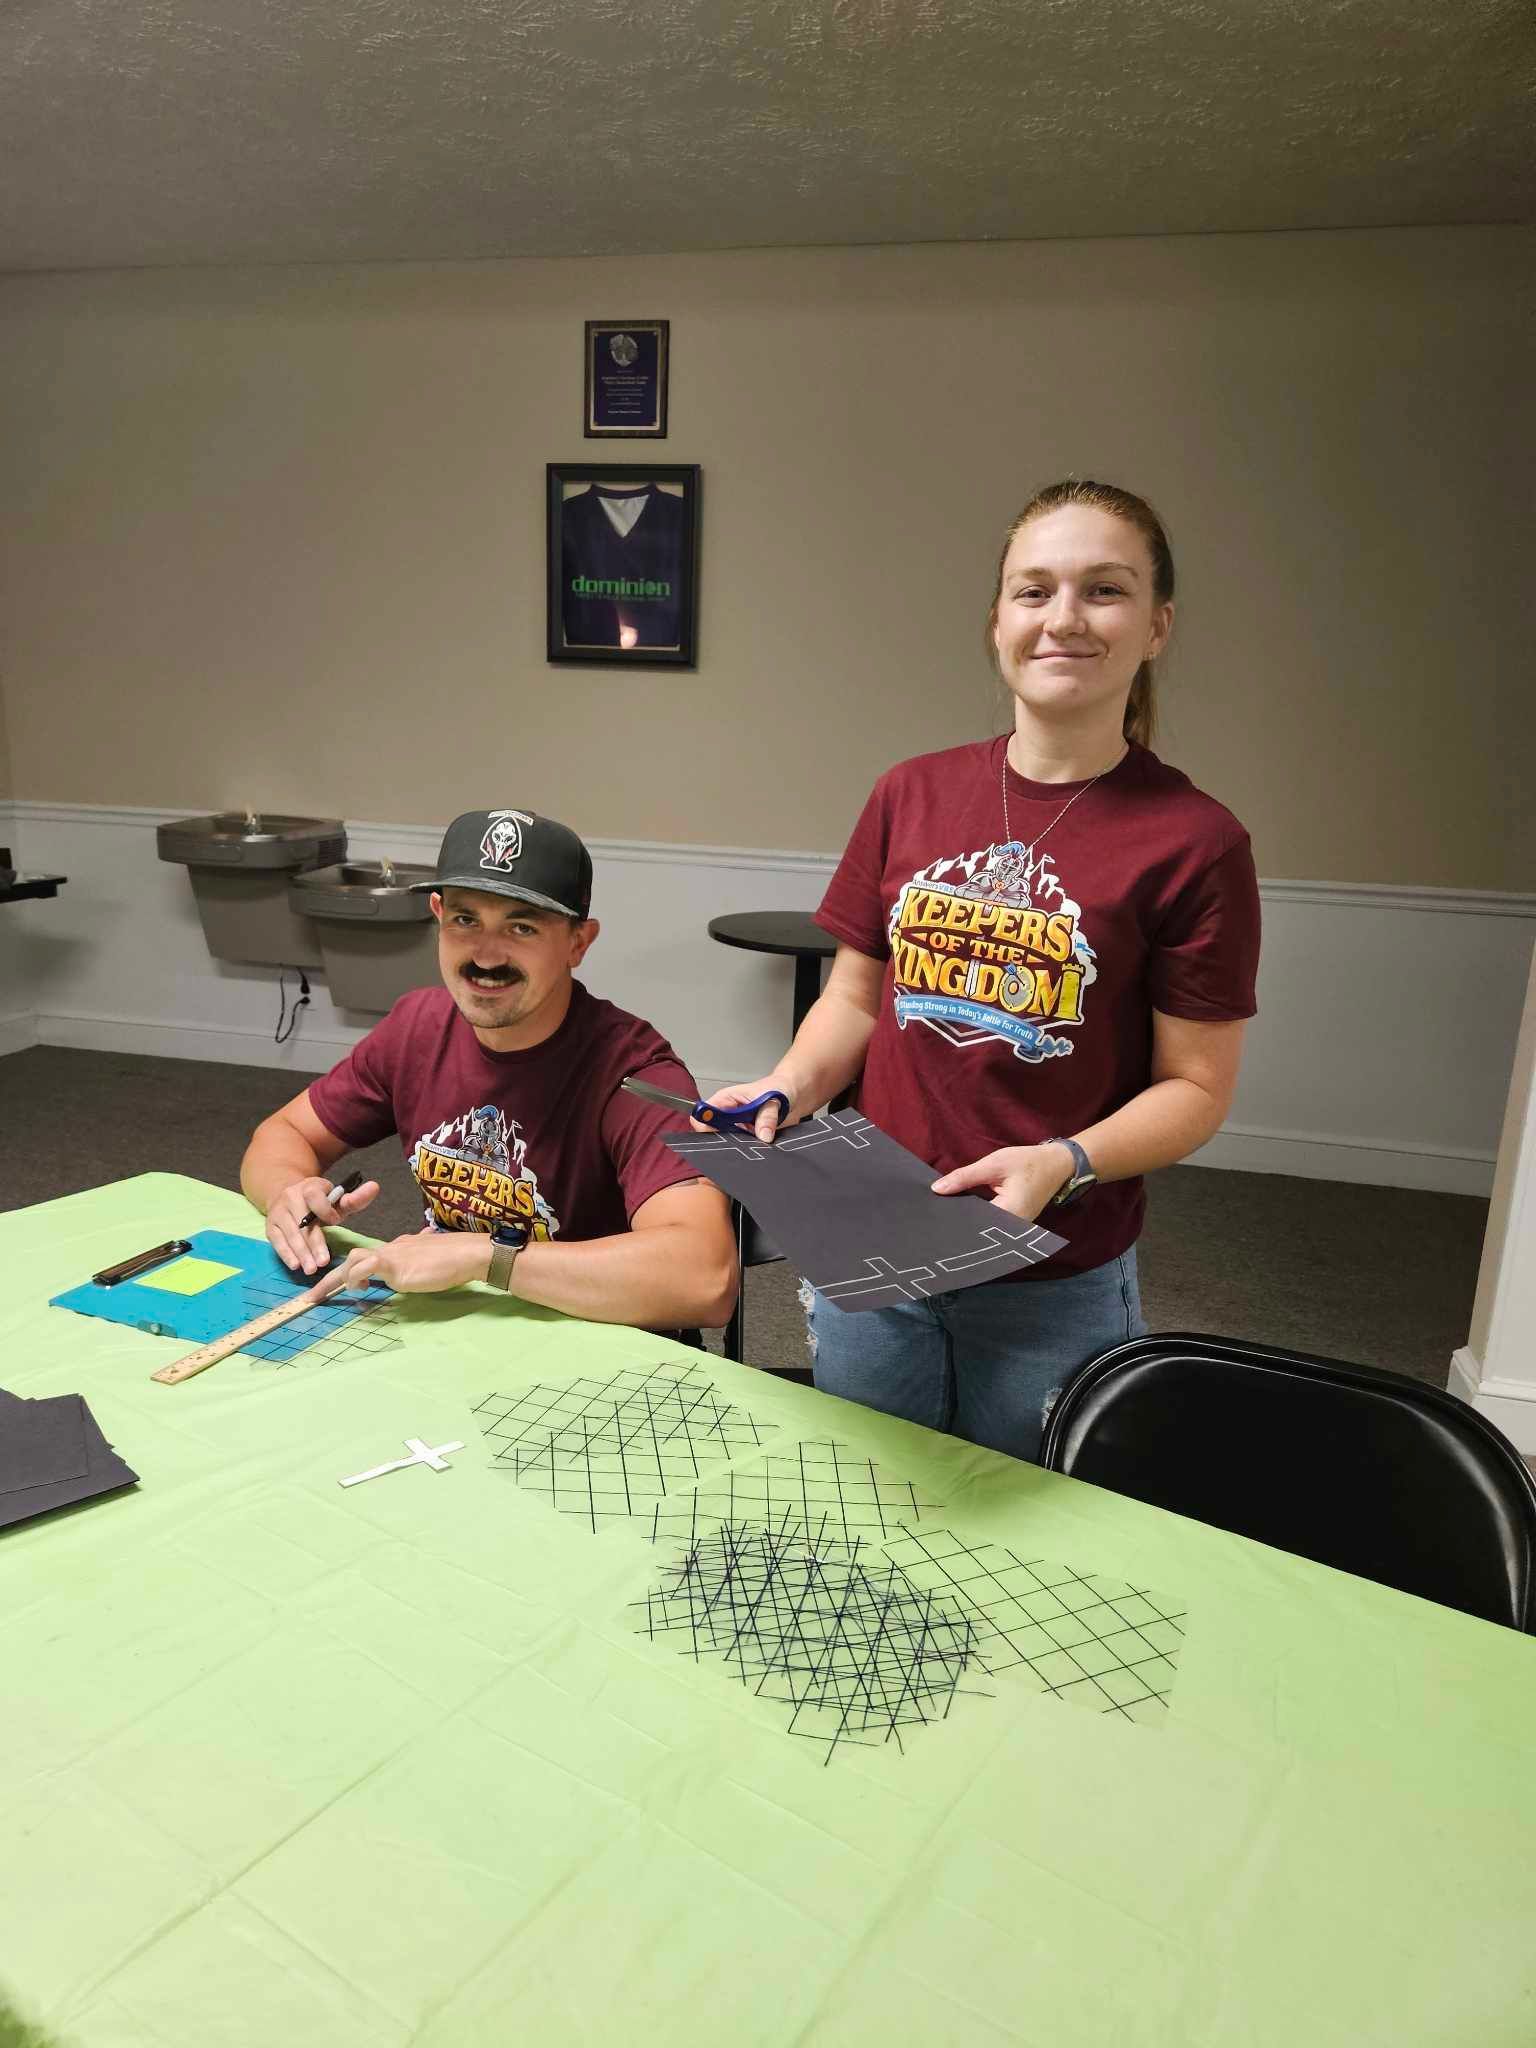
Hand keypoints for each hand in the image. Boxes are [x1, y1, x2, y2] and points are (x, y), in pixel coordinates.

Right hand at [265, 1175, 379, 1275]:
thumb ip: (355, 1198)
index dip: (325, 1209)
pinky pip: (277, 1241)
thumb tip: (375, 1187)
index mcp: (309, 1187)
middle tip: (323, 1262)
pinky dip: (286, 1254)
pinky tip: (295, 1265)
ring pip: (290, 1234)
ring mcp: (278, 1212)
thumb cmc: (319, 1202)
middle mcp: (291, 1197)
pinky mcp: (270, 1226)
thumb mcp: (337, 1199)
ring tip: (311, 1269)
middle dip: (314, 1243)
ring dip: (301, 1253)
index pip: (314, 1196)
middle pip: (302, 1222)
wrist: (288, 1193)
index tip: (335, 1222)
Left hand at [309, 1229, 490, 1300]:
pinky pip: (367, 1266)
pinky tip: (360, 1288)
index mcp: (398, 1248)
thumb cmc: (456, 1259)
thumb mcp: (432, 1258)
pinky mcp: (396, 1266)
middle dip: (328, 1279)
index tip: (340, 1285)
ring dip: (339, 1279)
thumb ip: (422, 1259)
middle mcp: (391, 1249)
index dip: (351, 1271)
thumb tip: (423, 1257)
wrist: (468, 1253)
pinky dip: (357, 1277)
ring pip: (354, 1259)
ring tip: (332, 1294)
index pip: (367, 1256)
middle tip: (311, 1297)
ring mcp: (392, 1256)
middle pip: (352, 1257)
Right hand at [694, 1074, 796, 1142]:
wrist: (793, 1095)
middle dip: (724, 1140)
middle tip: (741, 1141)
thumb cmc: (779, 1088)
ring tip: (754, 1142)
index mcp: (726, 1099)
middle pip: (712, 1133)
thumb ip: (767, 1117)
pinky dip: (750, 1150)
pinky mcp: (747, 1138)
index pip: (704, 1114)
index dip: (706, 1125)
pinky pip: (743, 1148)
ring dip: (740, 1146)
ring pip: (728, 1143)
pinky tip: (760, 1147)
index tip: (718, 1132)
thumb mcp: (773, 1099)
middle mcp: (728, 1115)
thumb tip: (762, 1135)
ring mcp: (737, 1128)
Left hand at [930, 1143, 1071, 1222]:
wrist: (1058, 1164)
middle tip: (933, 1218)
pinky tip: (962, 1211)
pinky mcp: (1015, 1224)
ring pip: (984, 1228)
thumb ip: (965, 1177)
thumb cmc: (1028, 1162)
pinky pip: (992, 1224)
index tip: (933, 1218)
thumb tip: (937, 1189)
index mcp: (1010, 1214)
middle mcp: (1014, 1228)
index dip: (953, 1220)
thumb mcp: (994, 1164)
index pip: (974, 1223)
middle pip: (978, 1230)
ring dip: (968, 1220)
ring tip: (944, 1216)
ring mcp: (1016, 1229)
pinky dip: (978, 1218)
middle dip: (958, 1222)